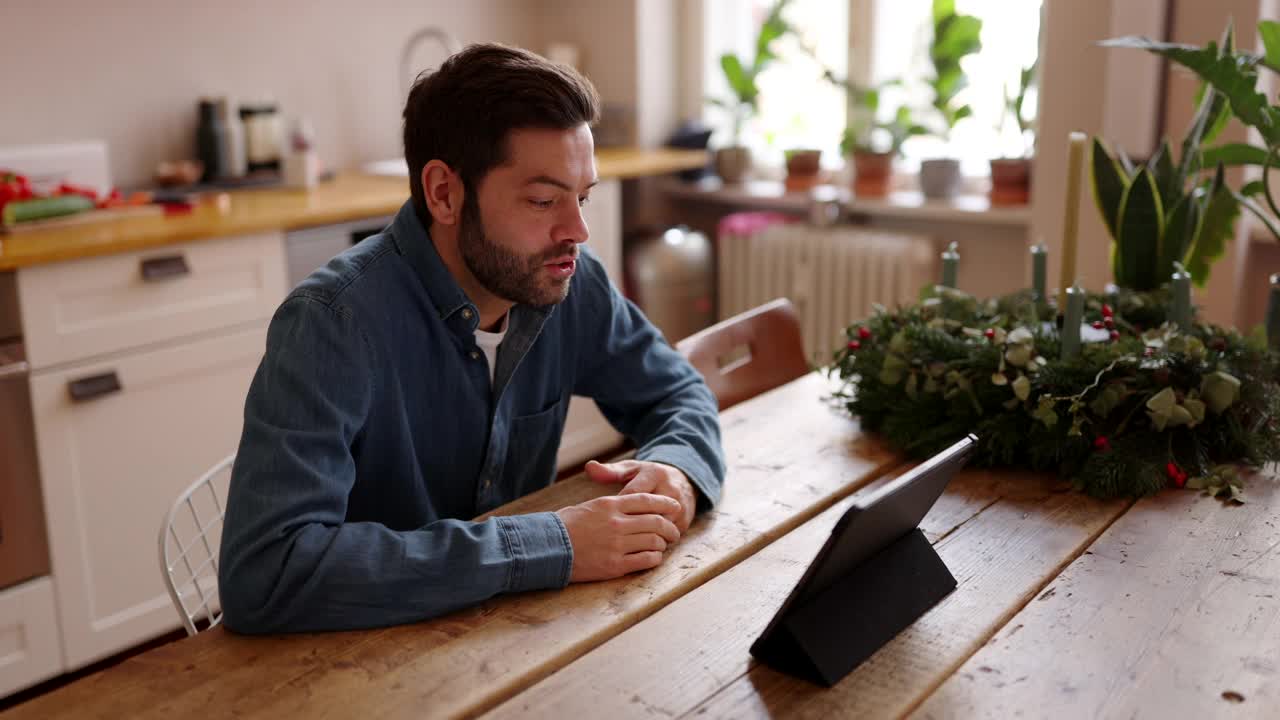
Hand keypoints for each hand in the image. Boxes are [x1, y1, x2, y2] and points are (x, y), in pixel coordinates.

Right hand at [556, 493, 681, 581]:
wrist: (547, 548)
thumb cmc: (562, 527)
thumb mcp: (587, 507)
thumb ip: (609, 507)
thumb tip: (624, 506)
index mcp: (610, 505)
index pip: (647, 500)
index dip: (665, 503)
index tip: (675, 507)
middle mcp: (617, 523)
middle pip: (656, 521)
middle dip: (670, 527)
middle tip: (674, 532)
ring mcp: (617, 544)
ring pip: (654, 541)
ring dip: (662, 544)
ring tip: (663, 546)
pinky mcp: (615, 565)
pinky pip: (646, 560)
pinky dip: (654, 558)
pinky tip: (653, 558)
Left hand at [585, 459, 697, 533]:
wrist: (683, 481)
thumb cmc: (648, 477)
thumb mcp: (631, 470)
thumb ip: (610, 471)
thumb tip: (589, 466)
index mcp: (654, 474)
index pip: (634, 495)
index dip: (619, 509)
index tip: (606, 519)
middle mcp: (670, 489)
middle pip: (648, 514)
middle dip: (630, 526)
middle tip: (613, 536)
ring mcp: (680, 506)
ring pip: (658, 528)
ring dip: (642, 536)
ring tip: (625, 542)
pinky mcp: (685, 520)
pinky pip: (667, 536)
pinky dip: (654, 542)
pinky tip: (639, 546)